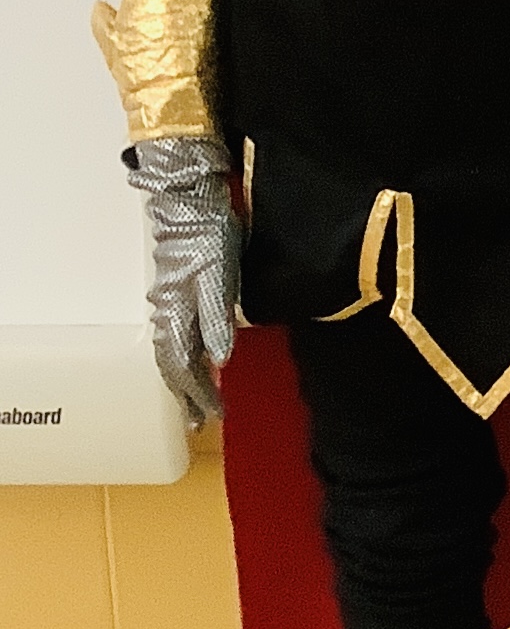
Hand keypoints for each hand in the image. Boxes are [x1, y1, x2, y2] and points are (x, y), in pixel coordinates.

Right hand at [128, 136, 238, 426]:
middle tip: (200, 423)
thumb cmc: (208, 237)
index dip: (197, 393)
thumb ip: (217, 319)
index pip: (184, 365)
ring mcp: (170, 303)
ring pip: (173, 351)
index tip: (210, 417)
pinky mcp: (178, 292)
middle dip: (188, 395)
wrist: (191, 204)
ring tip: (194, 403)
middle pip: (175, 364)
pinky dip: (183, 356)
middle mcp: (169, 313)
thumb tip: (220, 359)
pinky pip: (175, 335)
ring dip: (184, 380)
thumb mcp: (219, 277)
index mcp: (178, 313)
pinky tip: (194, 361)